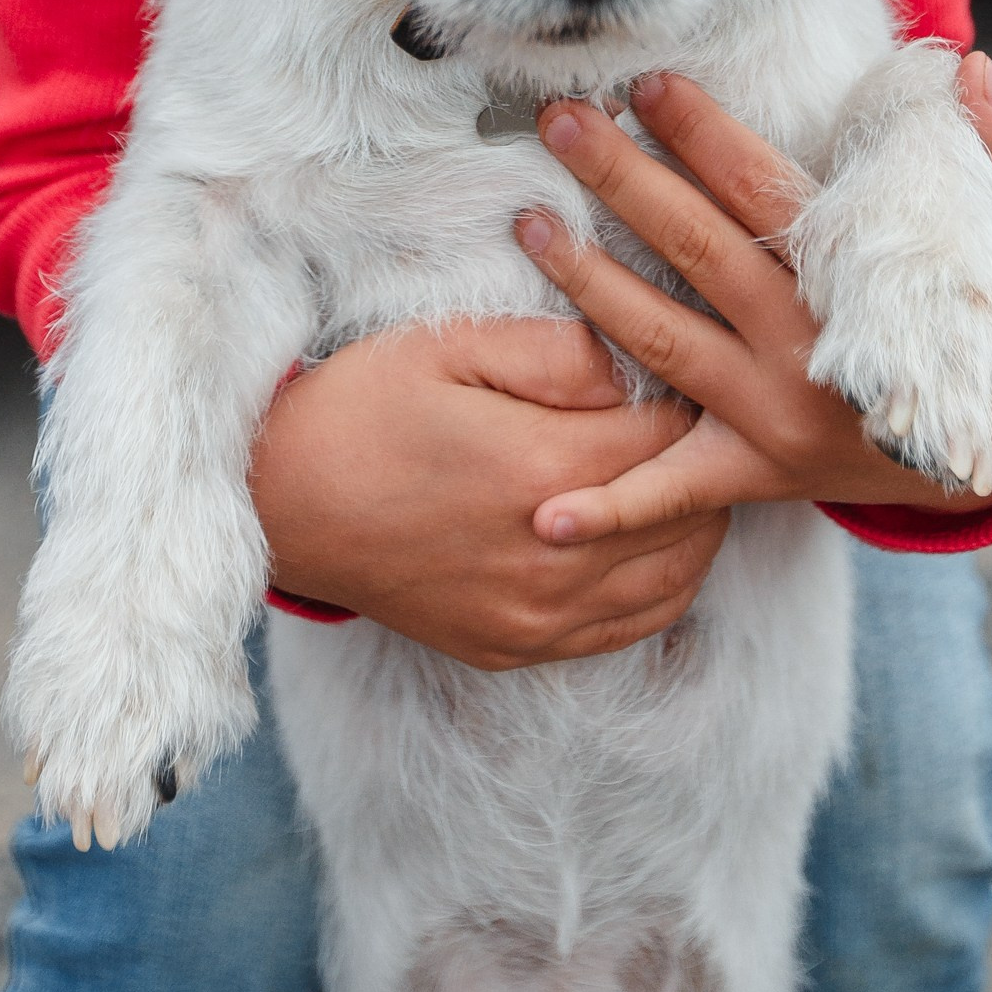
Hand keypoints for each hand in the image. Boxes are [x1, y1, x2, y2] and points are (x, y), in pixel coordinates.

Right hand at [249, 315, 728, 668]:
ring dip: (698, 518)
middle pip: (690, 507)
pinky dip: (667, 581)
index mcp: (543, 468)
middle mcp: (553, 556)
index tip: (692, 359)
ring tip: (690, 468)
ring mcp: (536, 614)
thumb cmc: (365, 406)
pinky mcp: (517, 647)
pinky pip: (632, 627)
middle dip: (707, 454)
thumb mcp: (454, 344)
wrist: (284, 504)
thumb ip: (559, 352)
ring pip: (678, 574)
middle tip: (707, 410)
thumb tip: (640, 362)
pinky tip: (659, 537)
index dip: (694, 388)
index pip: (673, 431)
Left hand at [514, 54, 991, 546]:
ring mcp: (773, 420)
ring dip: (588, 283)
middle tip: (559, 119)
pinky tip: (542, 516)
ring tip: (526, 222)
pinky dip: (611, 510)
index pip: (765, 195)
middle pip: (696, 251)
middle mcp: (807, 354)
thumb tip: (976, 70)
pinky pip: (674, 494)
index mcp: (859, 288)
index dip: (704, 135)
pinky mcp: (756, 474)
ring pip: (662, 344)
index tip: (647, 83)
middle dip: (623, 179)